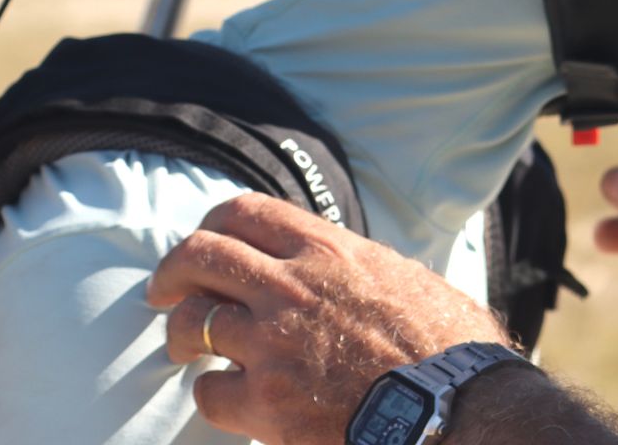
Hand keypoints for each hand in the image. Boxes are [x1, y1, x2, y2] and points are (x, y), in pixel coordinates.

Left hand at [147, 192, 509, 444]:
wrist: (453, 405)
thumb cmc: (445, 345)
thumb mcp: (404, 278)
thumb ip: (355, 267)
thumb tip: (340, 269)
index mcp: (329, 250)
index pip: (245, 213)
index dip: (211, 225)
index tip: (203, 243)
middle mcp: (291, 286)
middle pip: (200, 256)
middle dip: (171, 271)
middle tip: (163, 291)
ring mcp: (273, 344)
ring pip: (192, 321)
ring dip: (183, 333)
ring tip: (186, 348)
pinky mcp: (265, 403)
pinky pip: (209, 392)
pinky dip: (213, 394)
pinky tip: (228, 397)